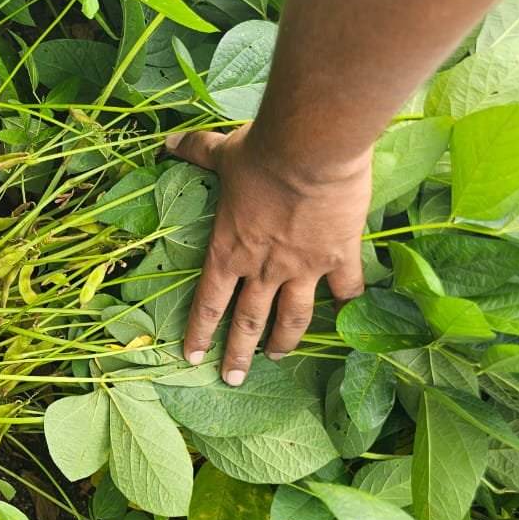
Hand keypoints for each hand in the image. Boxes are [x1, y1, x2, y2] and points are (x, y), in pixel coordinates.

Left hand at [165, 124, 369, 384]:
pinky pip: (345, 291)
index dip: (200, 333)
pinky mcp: (339, 256)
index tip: (194, 357)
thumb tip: (168, 142)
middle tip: (233, 378)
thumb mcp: (223, 153)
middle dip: (239, 353)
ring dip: (284, 341)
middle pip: (248, 320)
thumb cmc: (262, 152)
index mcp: (228, 250)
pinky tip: (350, 322)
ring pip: (293, 317)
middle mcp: (263, 268)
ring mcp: (303, 267)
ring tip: (277, 357)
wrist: (312, 149)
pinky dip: (348, 308)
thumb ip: (197, 152)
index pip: (208, 303)